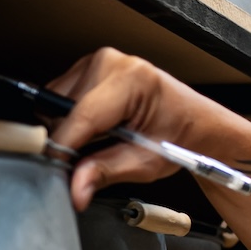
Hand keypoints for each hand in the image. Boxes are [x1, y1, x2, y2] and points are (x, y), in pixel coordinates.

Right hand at [46, 48, 229, 208]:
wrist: (196, 123)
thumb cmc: (180, 137)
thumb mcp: (145, 162)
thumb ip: (105, 172)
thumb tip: (75, 188)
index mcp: (131, 80)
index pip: (81, 117)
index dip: (62, 148)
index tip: (54, 171)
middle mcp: (112, 62)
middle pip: (63, 108)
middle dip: (69, 139)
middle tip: (86, 160)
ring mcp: (101, 61)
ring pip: (57, 101)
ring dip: (69, 127)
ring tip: (100, 139)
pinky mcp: (92, 66)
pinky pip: (63, 94)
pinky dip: (72, 116)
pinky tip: (97, 127)